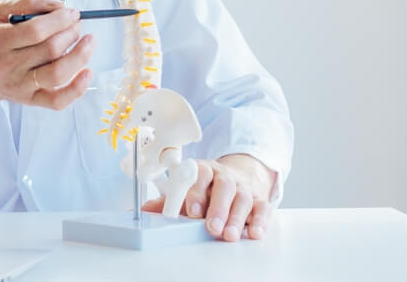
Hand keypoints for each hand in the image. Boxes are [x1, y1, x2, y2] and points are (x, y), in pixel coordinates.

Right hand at [0, 0, 95, 117]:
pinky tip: (87, 72)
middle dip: (71, 32)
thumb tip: (57, 6)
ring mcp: (19, 85)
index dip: (59, 20)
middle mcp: (8, 66)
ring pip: (56, 74)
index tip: (71, 13)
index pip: (35, 31)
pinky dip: (77, 88)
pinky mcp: (29, 100)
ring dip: (79, 56)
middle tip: (77, 24)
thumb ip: (26, 1)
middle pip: (50, 50)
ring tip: (88, 41)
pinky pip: (57, 100)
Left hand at [141, 154, 275, 241]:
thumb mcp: (188, 190)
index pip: (200, 176)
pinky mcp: (259, 200)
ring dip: (237, 218)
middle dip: (218, 208)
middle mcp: (225, 177)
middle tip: (211, 227)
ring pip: (243, 199)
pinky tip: (255, 233)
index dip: (195, 191)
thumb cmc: (207, 188)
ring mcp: (244, 188)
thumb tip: (144, 211)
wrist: (238, 177)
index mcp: (204, 171)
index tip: (191, 210)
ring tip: (229, 235)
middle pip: (224, 187)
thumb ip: (169, 201)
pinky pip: (263, 208)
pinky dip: (260, 221)